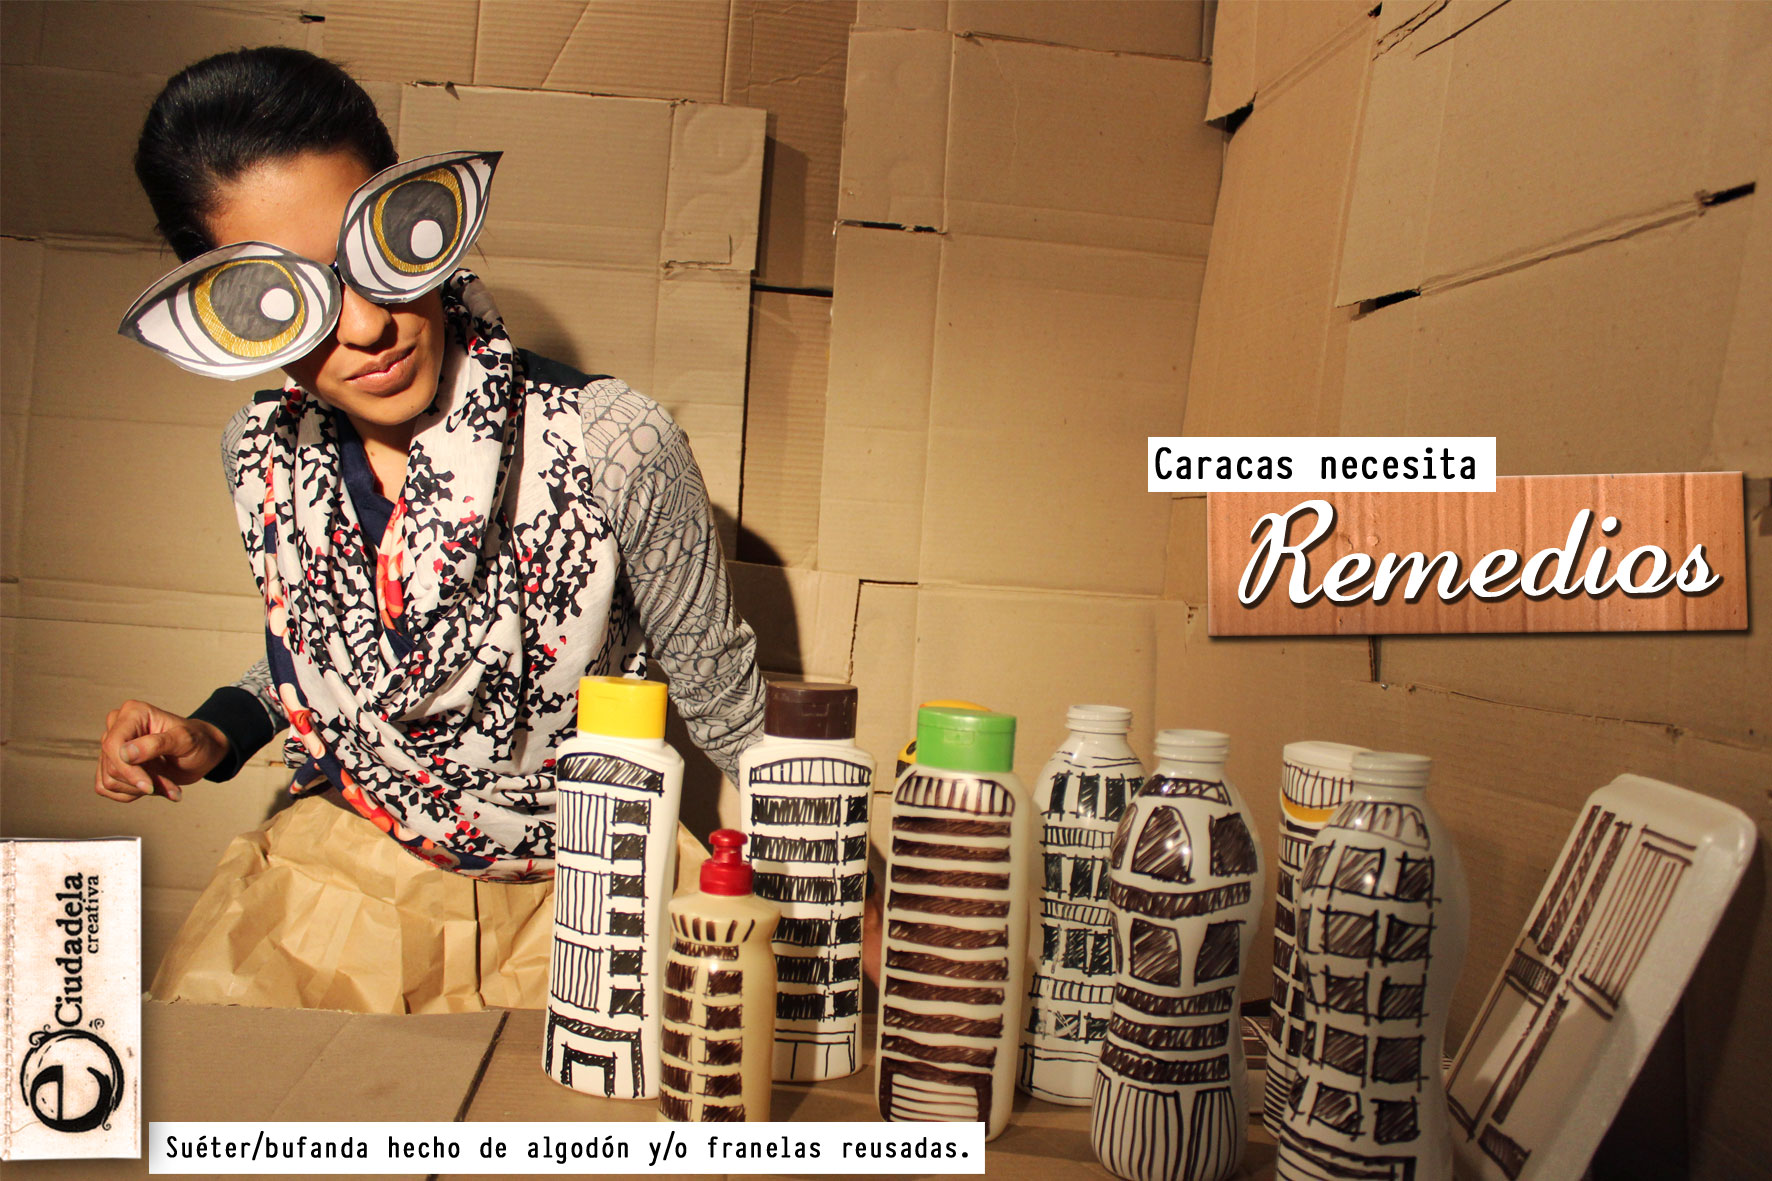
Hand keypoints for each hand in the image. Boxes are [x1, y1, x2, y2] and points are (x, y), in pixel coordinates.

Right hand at [95, 700, 228, 802]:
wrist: (200, 753)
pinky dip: (132, 794)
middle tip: (172, 787)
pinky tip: (153, 788)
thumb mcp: (185, 740)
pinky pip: (108, 789)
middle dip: (142, 782)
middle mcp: (117, 726)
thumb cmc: (197, 741)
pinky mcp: (111, 764)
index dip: (128, 769)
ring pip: (109, 781)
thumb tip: (125, 753)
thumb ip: (157, 744)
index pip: (113, 745)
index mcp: (133, 713)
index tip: (149, 786)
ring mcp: (112, 746)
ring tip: (167, 786)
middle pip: (112, 767)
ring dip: (140, 790)